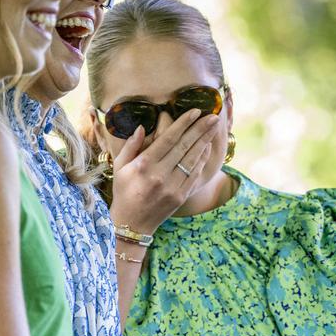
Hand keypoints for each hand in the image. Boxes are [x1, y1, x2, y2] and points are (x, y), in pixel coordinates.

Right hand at [110, 110, 219, 234]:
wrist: (131, 224)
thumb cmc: (123, 193)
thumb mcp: (120, 168)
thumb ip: (131, 146)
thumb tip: (143, 127)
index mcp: (144, 165)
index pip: (168, 139)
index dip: (183, 123)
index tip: (196, 111)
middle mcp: (159, 175)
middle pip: (184, 146)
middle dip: (200, 129)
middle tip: (213, 116)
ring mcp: (171, 187)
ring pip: (192, 159)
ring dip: (205, 141)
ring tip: (214, 127)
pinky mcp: (179, 197)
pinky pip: (194, 174)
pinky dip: (202, 159)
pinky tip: (207, 147)